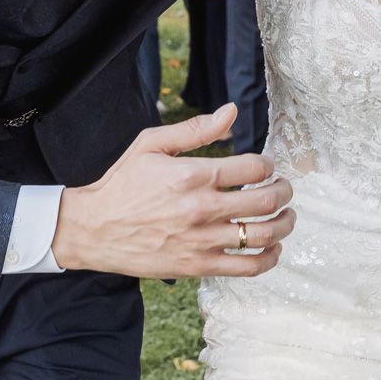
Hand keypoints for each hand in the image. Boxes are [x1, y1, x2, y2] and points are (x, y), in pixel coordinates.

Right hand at [53, 103, 293, 278]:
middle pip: (267, 201)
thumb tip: (232, 112)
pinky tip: (272, 248)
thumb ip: (195, 130)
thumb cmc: (122, 183)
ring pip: (264, 235)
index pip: (254, 167)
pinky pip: (248, 267)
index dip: (267, 164)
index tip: (264, 167)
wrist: (94, 228)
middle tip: (284, 188)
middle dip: (284, 191)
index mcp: (193, 174)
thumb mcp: (151, 144)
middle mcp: (202, 208)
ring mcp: (203, 240)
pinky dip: (269, 258)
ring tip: (287, 216)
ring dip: (285, 224)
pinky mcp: (199, 266)